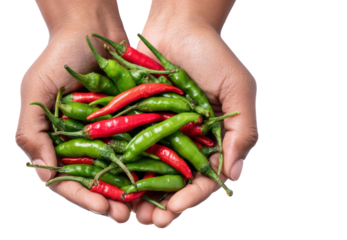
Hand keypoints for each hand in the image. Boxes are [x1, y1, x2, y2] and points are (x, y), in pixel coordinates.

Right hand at [15, 0, 132, 223]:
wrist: (90, 26)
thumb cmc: (56, 56)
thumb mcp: (34, 92)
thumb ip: (31, 132)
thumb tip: (45, 170)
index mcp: (57, 141)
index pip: (67, 180)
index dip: (84, 197)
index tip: (102, 208)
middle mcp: (83, 141)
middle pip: (96, 181)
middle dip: (110, 202)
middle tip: (126, 217)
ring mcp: (107, 133)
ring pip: (120, 170)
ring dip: (132, 191)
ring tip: (146, 208)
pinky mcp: (129, 120)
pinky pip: (140, 145)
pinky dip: (149, 163)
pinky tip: (161, 178)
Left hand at [131, 1, 257, 228]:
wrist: (178, 26)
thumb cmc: (213, 54)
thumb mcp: (238, 88)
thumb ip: (242, 131)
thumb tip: (232, 175)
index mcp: (213, 140)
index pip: (205, 177)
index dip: (192, 196)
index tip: (176, 208)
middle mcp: (186, 142)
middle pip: (175, 182)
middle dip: (163, 205)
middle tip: (150, 222)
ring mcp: (161, 133)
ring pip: (150, 172)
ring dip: (140, 195)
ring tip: (129, 213)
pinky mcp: (139, 121)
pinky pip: (130, 147)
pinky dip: (122, 167)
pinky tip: (112, 184)